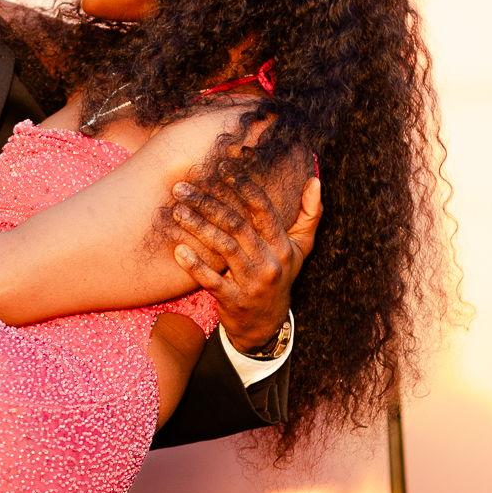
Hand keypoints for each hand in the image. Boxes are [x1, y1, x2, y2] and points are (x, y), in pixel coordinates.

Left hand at [169, 164, 321, 354]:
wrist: (267, 325)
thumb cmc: (281, 277)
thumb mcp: (301, 248)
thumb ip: (309, 214)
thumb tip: (315, 180)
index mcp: (283, 245)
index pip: (263, 209)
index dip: (243, 185)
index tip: (222, 167)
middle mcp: (270, 262)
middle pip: (237, 225)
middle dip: (208, 202)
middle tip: (182, 187)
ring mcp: (252, 283)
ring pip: (224, 248)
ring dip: (198, 227)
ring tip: (177, 211)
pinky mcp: (234, 301)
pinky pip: (212, 281)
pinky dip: (195, 265)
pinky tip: (178, 249)